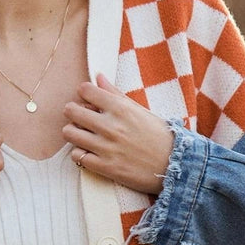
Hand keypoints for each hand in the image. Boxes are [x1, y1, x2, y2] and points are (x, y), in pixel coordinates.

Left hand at [62, 73, 173, 194]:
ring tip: (83, 135)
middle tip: (80, 117)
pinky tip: (89, 152)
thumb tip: (98, 77)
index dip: (84, 93)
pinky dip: (80, 153)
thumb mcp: (140, 110)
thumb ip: (116, 94)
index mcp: (120, 108)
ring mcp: (106, 147)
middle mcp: (111, 126)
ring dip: (73, 132)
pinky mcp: (105, 167)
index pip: (85, 90)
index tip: (89, 100)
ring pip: (69, 133)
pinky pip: (77, 156)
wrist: (175, 165)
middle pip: (71, 110)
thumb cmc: (159, 136)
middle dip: (73, 112)